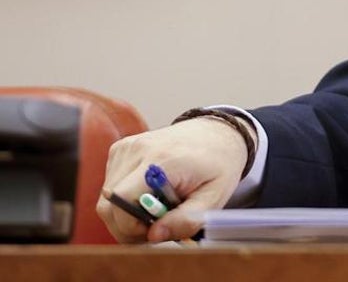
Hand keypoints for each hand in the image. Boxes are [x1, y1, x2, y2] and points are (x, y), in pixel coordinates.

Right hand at [96, 117, 250, 242]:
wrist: (218, 132)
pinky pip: (111, 185)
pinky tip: (149, 194)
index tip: (154, 231)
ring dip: (125, 213)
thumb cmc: (218, 165)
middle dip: (127, 226)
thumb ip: (186, 220)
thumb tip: (154, 236)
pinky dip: (124, 198)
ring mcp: (126, 148)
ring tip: (156, 209)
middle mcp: (138, 150)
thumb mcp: (214, 197)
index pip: (123, 200)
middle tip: (155, 228)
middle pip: (109, 204)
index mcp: (162, 160)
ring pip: (107, 198)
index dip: (132, 226)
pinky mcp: (120, 149)